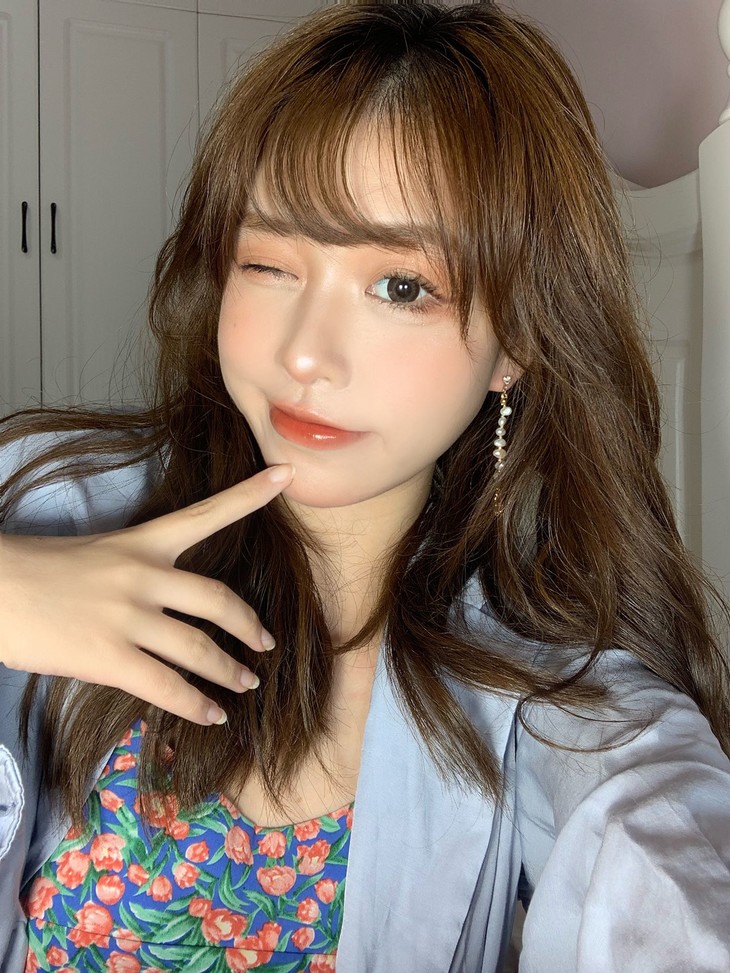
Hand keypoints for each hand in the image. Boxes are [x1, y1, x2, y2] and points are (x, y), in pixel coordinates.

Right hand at [0, 464, 293, 724]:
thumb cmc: (38, 570)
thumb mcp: (98, 556)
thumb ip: (137, 576)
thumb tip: (163, 615)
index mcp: (142, 542)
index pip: (206, 513)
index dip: (250, 494)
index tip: (286, 474)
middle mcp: (144, 575)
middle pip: (218, 600)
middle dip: (248, 626)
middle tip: (266, 643)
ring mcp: (128, 617)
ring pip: (198, 649)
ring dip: (229, 671)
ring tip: (246, 684)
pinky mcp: (108, 657)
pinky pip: (166, 686)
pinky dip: (196, 704)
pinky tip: (213, 714)